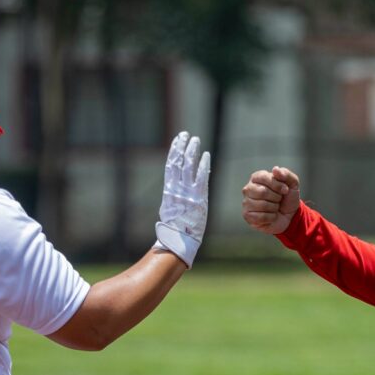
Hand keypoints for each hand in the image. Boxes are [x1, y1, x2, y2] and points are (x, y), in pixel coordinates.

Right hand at [154, 131, 209, 267]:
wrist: (179, 240)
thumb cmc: (175, 228)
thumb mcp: (170, 209)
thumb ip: (173, 197)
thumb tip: (174, 190)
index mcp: (168, 190)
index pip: (170, 165)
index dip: (174, 151)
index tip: (177, 140)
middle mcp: (176, 188)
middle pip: (178, 161)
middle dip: (182, 146)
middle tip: (186, 135)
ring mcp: (186, 191)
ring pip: (187, 166)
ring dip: (192, 151)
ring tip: (195, 140)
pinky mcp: (198, 197)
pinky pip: (201, 177)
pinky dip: (203, 165)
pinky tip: (206, 154)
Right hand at [241, 166, 300, 234]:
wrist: (289, 215)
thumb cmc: (287, 197)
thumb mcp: (292, 183)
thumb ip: (286, 174)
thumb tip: (275, 169)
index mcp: (257, 177)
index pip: (264, 178)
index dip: (278, 185)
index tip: (286, 190)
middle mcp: (249, 189)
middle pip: (263, 192)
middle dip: (277, 197)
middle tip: (279, 199)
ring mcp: (246, 202)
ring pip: (262, 206)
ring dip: (274, 208)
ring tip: (275, 207)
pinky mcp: (247, 216)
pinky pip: (261, 217)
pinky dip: (271, 217)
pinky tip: (271, 215)